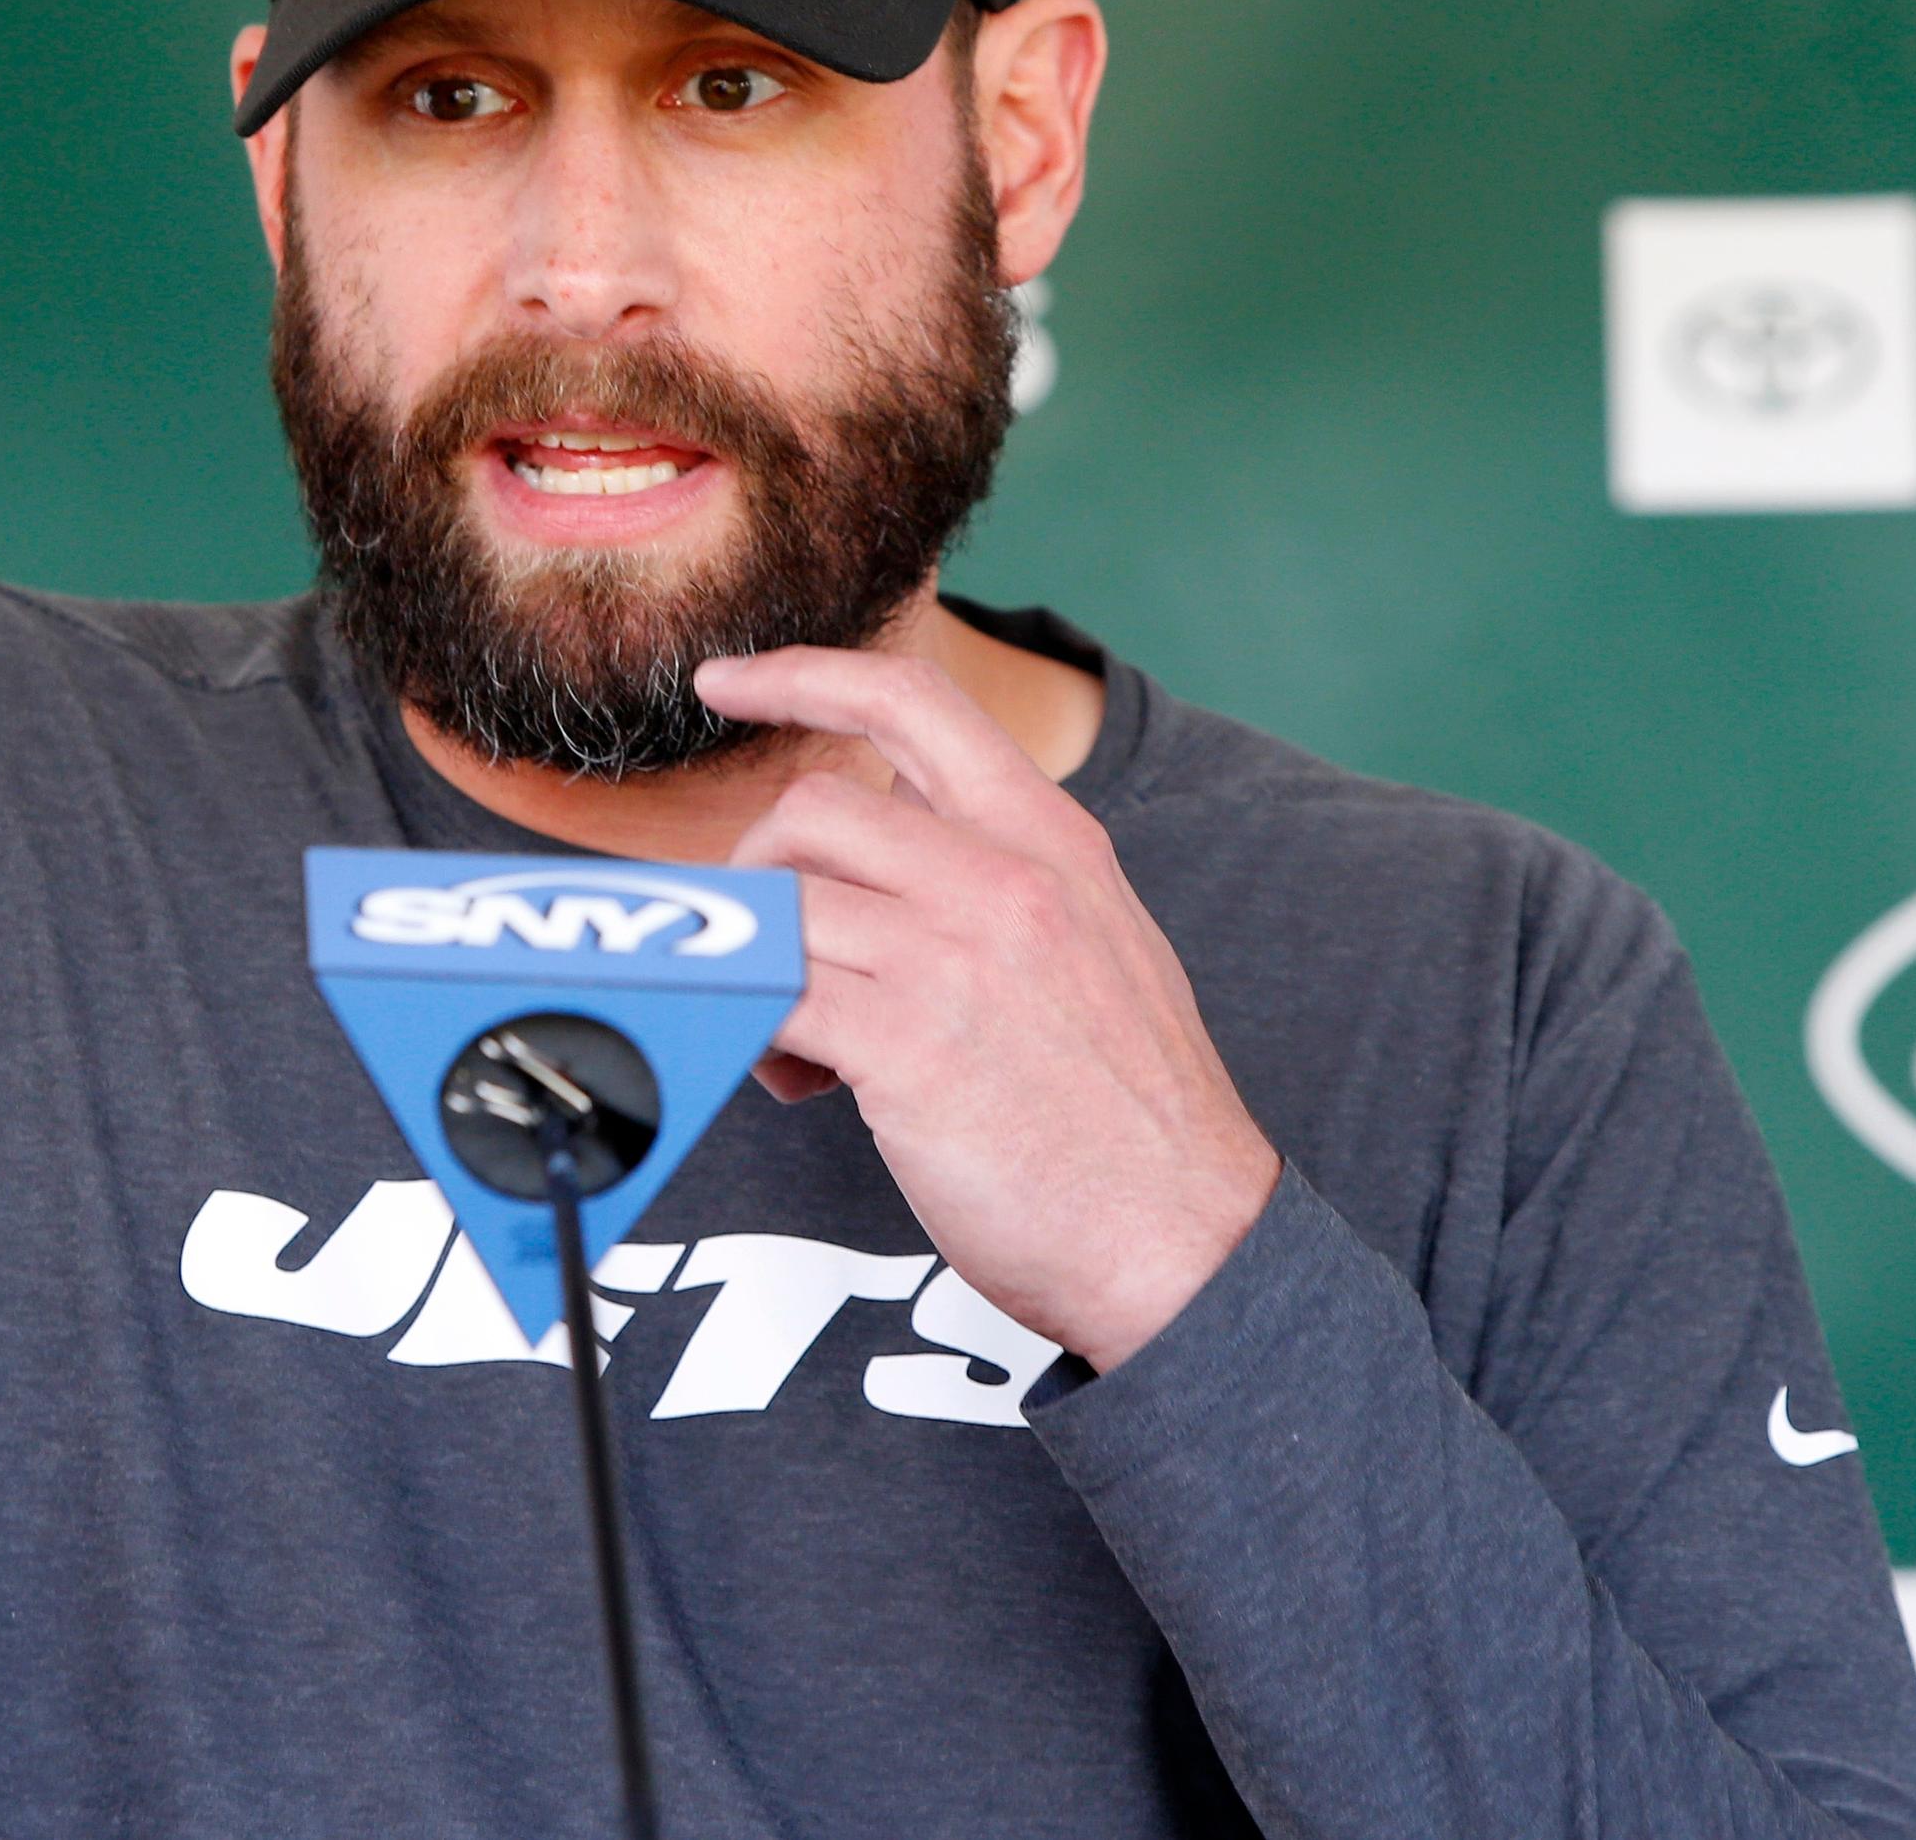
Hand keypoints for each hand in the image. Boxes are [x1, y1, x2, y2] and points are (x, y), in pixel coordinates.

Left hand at [693, 647, 1281, 1373]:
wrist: (1188, 1239)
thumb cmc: (1134, 1116)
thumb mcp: (1098, 944)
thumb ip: (1005, 879)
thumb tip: (888, 850)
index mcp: (1053, 840)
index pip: (910, 700)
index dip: (800, 675)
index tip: (727, 682)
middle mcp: (1005, 879)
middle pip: (814, 808)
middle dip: (762, 876)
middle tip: (782, 955)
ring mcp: (957, 959)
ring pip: (782, 903)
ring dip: (759, 968)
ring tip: (800, 1049)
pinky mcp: (911, 1048)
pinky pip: (775, 998)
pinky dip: (756, 1032)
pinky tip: (799, 1084)